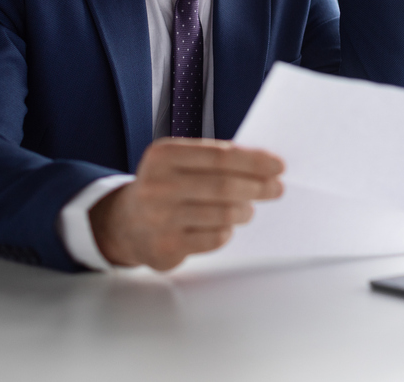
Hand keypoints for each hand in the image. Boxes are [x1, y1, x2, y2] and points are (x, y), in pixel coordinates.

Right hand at [89, 138, 283, 270]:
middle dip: (258, 187)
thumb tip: (265, 166)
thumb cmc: (165, 187)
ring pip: (223, 215)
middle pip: (224, 186)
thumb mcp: (179, 162)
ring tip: (247, 209)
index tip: (278, 166)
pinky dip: (227, 232)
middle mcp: (158, 185)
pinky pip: (214, 238)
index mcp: (164, 155)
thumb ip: (214, 159)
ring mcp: (160, 218)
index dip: (254, 161)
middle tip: (276, 189)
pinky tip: (224, 227)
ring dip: (244, 211)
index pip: (221, 156)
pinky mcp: (166, 247)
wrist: (125, 223)